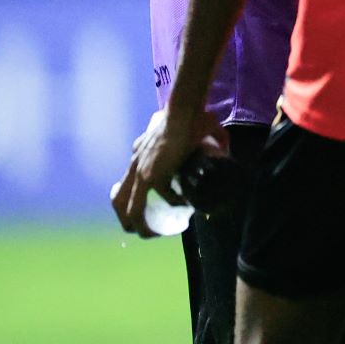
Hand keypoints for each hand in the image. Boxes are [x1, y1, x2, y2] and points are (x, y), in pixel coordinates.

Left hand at [110, 103, 221, 236]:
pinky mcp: (153, 175)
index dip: (134, 200)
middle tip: (143, 229)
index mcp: (139, 157)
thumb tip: (225, 150)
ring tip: (155, 232)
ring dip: (141, 224)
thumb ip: (206, 140)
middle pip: (118, 202)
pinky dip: (173, 204)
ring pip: (130, 208)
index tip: (151, 208)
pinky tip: (185, 205)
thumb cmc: (190, 116)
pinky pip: (163, 197)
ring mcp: (141, 172)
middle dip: (128, 220)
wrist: (184, 111)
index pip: (126, 185)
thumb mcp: (190, 131)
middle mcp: (134, 166)